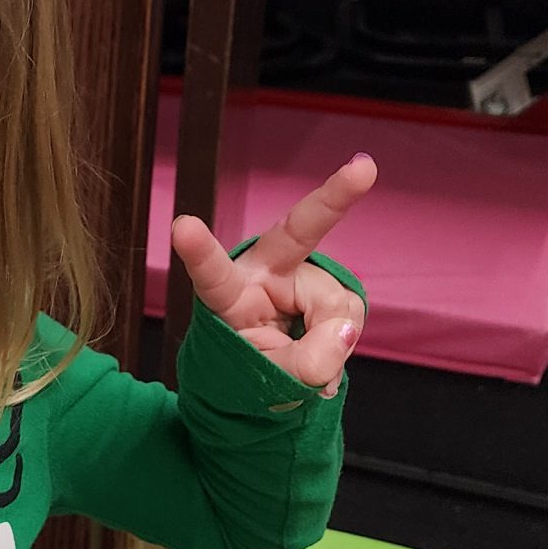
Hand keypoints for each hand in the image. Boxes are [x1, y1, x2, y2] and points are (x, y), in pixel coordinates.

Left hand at [170, 154, 374, 395]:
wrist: (267, 381)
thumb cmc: (247, 371)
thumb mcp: (260, 381)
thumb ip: (296, 365)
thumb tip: (344, 334)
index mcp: (228, 292)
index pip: (213, 273)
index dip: (199, 251)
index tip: (183, 226)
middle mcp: (267, 272)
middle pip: (301, 230)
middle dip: (335, 196)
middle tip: (364, 167)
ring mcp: (304, 279)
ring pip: (336, 306)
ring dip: (330, 344)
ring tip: (305, 364)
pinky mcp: (333, 293)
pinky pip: (351, 317)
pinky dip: (342, 346)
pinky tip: (324, 353)